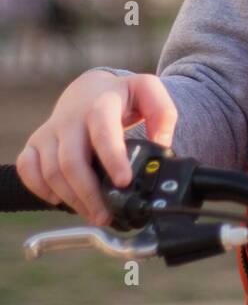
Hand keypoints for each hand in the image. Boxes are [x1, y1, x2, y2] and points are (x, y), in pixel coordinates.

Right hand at [16, 69, 175, 225]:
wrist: (89, 88)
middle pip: (71, 161)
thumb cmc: (120, 96)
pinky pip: (28, 169)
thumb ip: (162, 114)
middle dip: (89, 194)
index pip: (103, 131)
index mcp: (102, 104)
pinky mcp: (35, 142)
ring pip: (51, 171)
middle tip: (106, 215)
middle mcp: (71, 117)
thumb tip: (161, 145)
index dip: (112, 158)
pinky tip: (61, 199)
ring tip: (93, 213)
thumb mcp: (147, 92)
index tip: (124, 182)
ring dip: (72, 199)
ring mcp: (50, 130)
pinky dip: (41, 189)